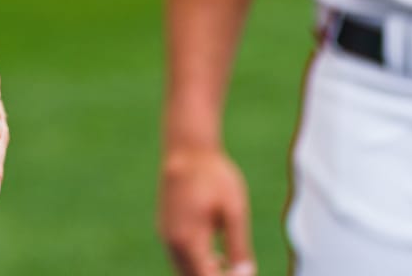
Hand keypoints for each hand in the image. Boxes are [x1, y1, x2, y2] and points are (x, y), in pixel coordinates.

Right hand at [158, 146, 255, 275]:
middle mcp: (172, 242)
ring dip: (205, 273)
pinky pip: (180, 257)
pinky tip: (216, 256)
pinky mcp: (165, 227)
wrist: (187, 148)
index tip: (244, 273)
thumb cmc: (214, 176)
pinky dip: (196, 264)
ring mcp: (166, 235)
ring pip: (184, 270)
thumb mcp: (235, 210)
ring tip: (230, 267)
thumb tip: (246, 274)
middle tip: (240, 271)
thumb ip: (238, 246)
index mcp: (188, 240)